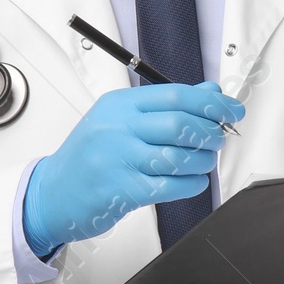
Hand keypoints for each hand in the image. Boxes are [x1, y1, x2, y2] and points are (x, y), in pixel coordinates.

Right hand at [23, 82, 244, 256]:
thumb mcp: (120, 122)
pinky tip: (195, 181)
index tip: (232, 109)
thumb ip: (164, 106)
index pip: (175, 95)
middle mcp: (117, 128)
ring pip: (177, 155)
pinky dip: (191, 184)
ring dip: (202, 160)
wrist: (52, 193)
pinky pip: (169, 186)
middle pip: (179, 123)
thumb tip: (209, 90)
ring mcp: (118, 159)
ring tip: (206, 161)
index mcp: (119, 105)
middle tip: (218, 138)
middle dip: (209, 132)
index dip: (211, 102)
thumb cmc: (89, 158)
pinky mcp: (122, 190)